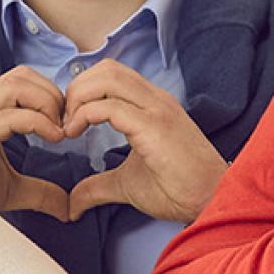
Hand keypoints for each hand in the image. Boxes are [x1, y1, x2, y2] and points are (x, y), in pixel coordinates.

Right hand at [0, 65, 70, 218]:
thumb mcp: (10, 191)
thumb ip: (39, 192)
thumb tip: (67, 207)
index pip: (21, 80)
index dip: (50, 96)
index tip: (65, 126)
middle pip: (21, 75)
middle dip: (52, 95)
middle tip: (66, 126)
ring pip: (15, 84)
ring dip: (46, 103)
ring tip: (58, 132)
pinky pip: (10, 115)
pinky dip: (38, 122)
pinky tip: (53, 140)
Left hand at [62, 59, 227, 221]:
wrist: (210, 200)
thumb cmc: (176, 189)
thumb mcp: (125, 184)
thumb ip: (96, 187)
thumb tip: (71, 204)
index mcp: (150, 104)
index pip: (110, 74)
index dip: (82, 90)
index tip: (67, 121)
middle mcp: (154, 98)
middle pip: (106, 68)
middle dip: (75, 89)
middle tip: (63, 121)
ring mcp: (156, 109)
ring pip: (107, 78)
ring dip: (78, 98)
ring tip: (68, 127)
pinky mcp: (154, 126)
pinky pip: (111, 106)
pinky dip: (85, 115)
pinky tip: (74, 134)